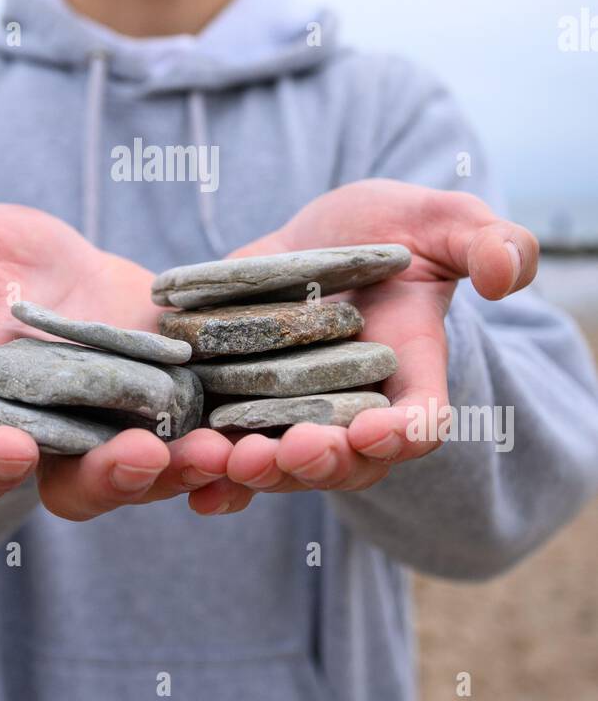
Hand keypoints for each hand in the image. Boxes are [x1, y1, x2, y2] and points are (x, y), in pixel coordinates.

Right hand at [0, 204, 250, 516]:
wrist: (67, 277)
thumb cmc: (0, 266)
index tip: (7, 448)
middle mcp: (60, 448)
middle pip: (80, 486)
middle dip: (111, 477)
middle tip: (139, 457)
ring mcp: (125, 438)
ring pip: (154, 475)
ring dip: (183, 471)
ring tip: (215, 452)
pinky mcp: (182, 417)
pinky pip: (210, 446)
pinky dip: (235, 448)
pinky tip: (268, 432)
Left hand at [216, 178, 538, 501]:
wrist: (325, 235)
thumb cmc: (398, 229)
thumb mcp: (447, 222)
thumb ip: (489, 244)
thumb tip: (507, 276)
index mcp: (412, 373)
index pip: (420, 422)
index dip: (401, 434)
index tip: (375, 428)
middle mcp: (355, 409)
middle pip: (345, 462)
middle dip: (319, 462)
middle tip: (293, 449)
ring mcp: (296, 414)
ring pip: (282, 466)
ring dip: (258, 472)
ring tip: (232, 460)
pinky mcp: (243, 403)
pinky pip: (230, 454)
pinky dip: (213, 476)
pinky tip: (192, 478)